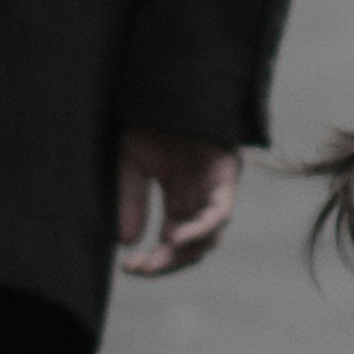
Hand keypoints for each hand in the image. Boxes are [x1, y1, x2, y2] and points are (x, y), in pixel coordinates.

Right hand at [118, 132, 240, 277]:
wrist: (169, 84)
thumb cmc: (151, 120)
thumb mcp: (131, 165)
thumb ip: (131, 202)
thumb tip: (127, 242)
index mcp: (180, 200)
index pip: (172, 245)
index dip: (153, 260)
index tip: (128, 268)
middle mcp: (200, 199)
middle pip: (192, 249)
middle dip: (166, 263)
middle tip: (140, 268)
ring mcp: (215, 189)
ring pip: (209, 238)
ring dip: (183, 253)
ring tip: (156, 257)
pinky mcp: (226, 176)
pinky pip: (219, 212)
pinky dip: (200, 229)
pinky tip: (175, 239)